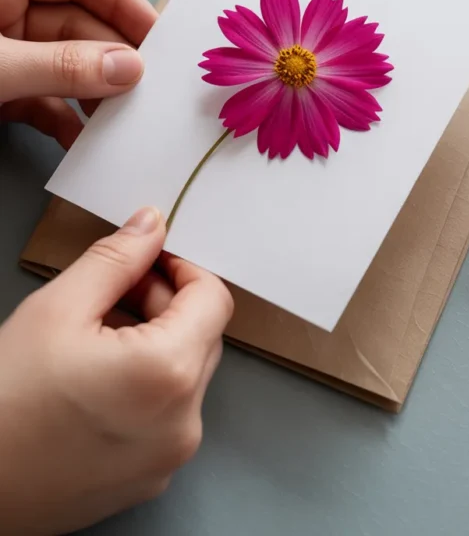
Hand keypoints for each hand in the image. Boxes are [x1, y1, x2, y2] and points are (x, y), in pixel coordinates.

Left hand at [0, 0, 156, 147]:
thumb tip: (128, 68)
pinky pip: (39, 100)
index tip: (158, 37)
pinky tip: (81, 141)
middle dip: (111, 59)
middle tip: (146, 91)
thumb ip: (60, 65)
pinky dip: (61, 120)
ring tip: (120, 122)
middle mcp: (4, 10)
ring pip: (63, 66)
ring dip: (92, 94)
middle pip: (77, 25)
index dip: (121, 2)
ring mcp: (1, 54)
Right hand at [0, 207, 233, 534]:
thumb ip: (116, 259)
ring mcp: (167, 459)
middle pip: (202, 337)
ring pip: (184, 376)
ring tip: (94, 334)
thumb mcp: (57, 308)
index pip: (213, 299)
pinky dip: (145, 386)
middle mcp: (182, 423)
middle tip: (112, 289)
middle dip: (165, 303)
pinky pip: (166, 416)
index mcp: (168, 375)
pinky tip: (95, 377)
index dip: (182, 268)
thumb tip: (152, 225)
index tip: (149, 257)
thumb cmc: (5, 401)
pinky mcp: (147, 478)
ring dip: (154, 342)